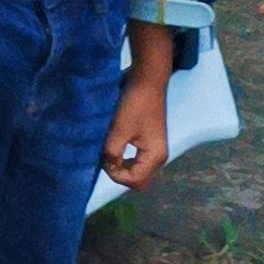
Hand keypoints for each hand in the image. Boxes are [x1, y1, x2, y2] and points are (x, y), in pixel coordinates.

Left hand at [103, 63, 171, 190]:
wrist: (147, 82)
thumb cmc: (134, 105)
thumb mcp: (119, 131)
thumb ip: (112, 153)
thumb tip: (107, 166)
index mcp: (155, 157)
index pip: (134, 181)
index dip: (116, 175)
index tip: (104, 160)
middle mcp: (159, 158)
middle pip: (139, 180)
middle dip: (120, 175)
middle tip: (106, 160)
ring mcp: (156, 151)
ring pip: (138, 171)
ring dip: (122, 168)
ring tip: (109, 155)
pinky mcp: (150, 143)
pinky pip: (138, 161)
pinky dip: (126, 160)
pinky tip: (115, 150)